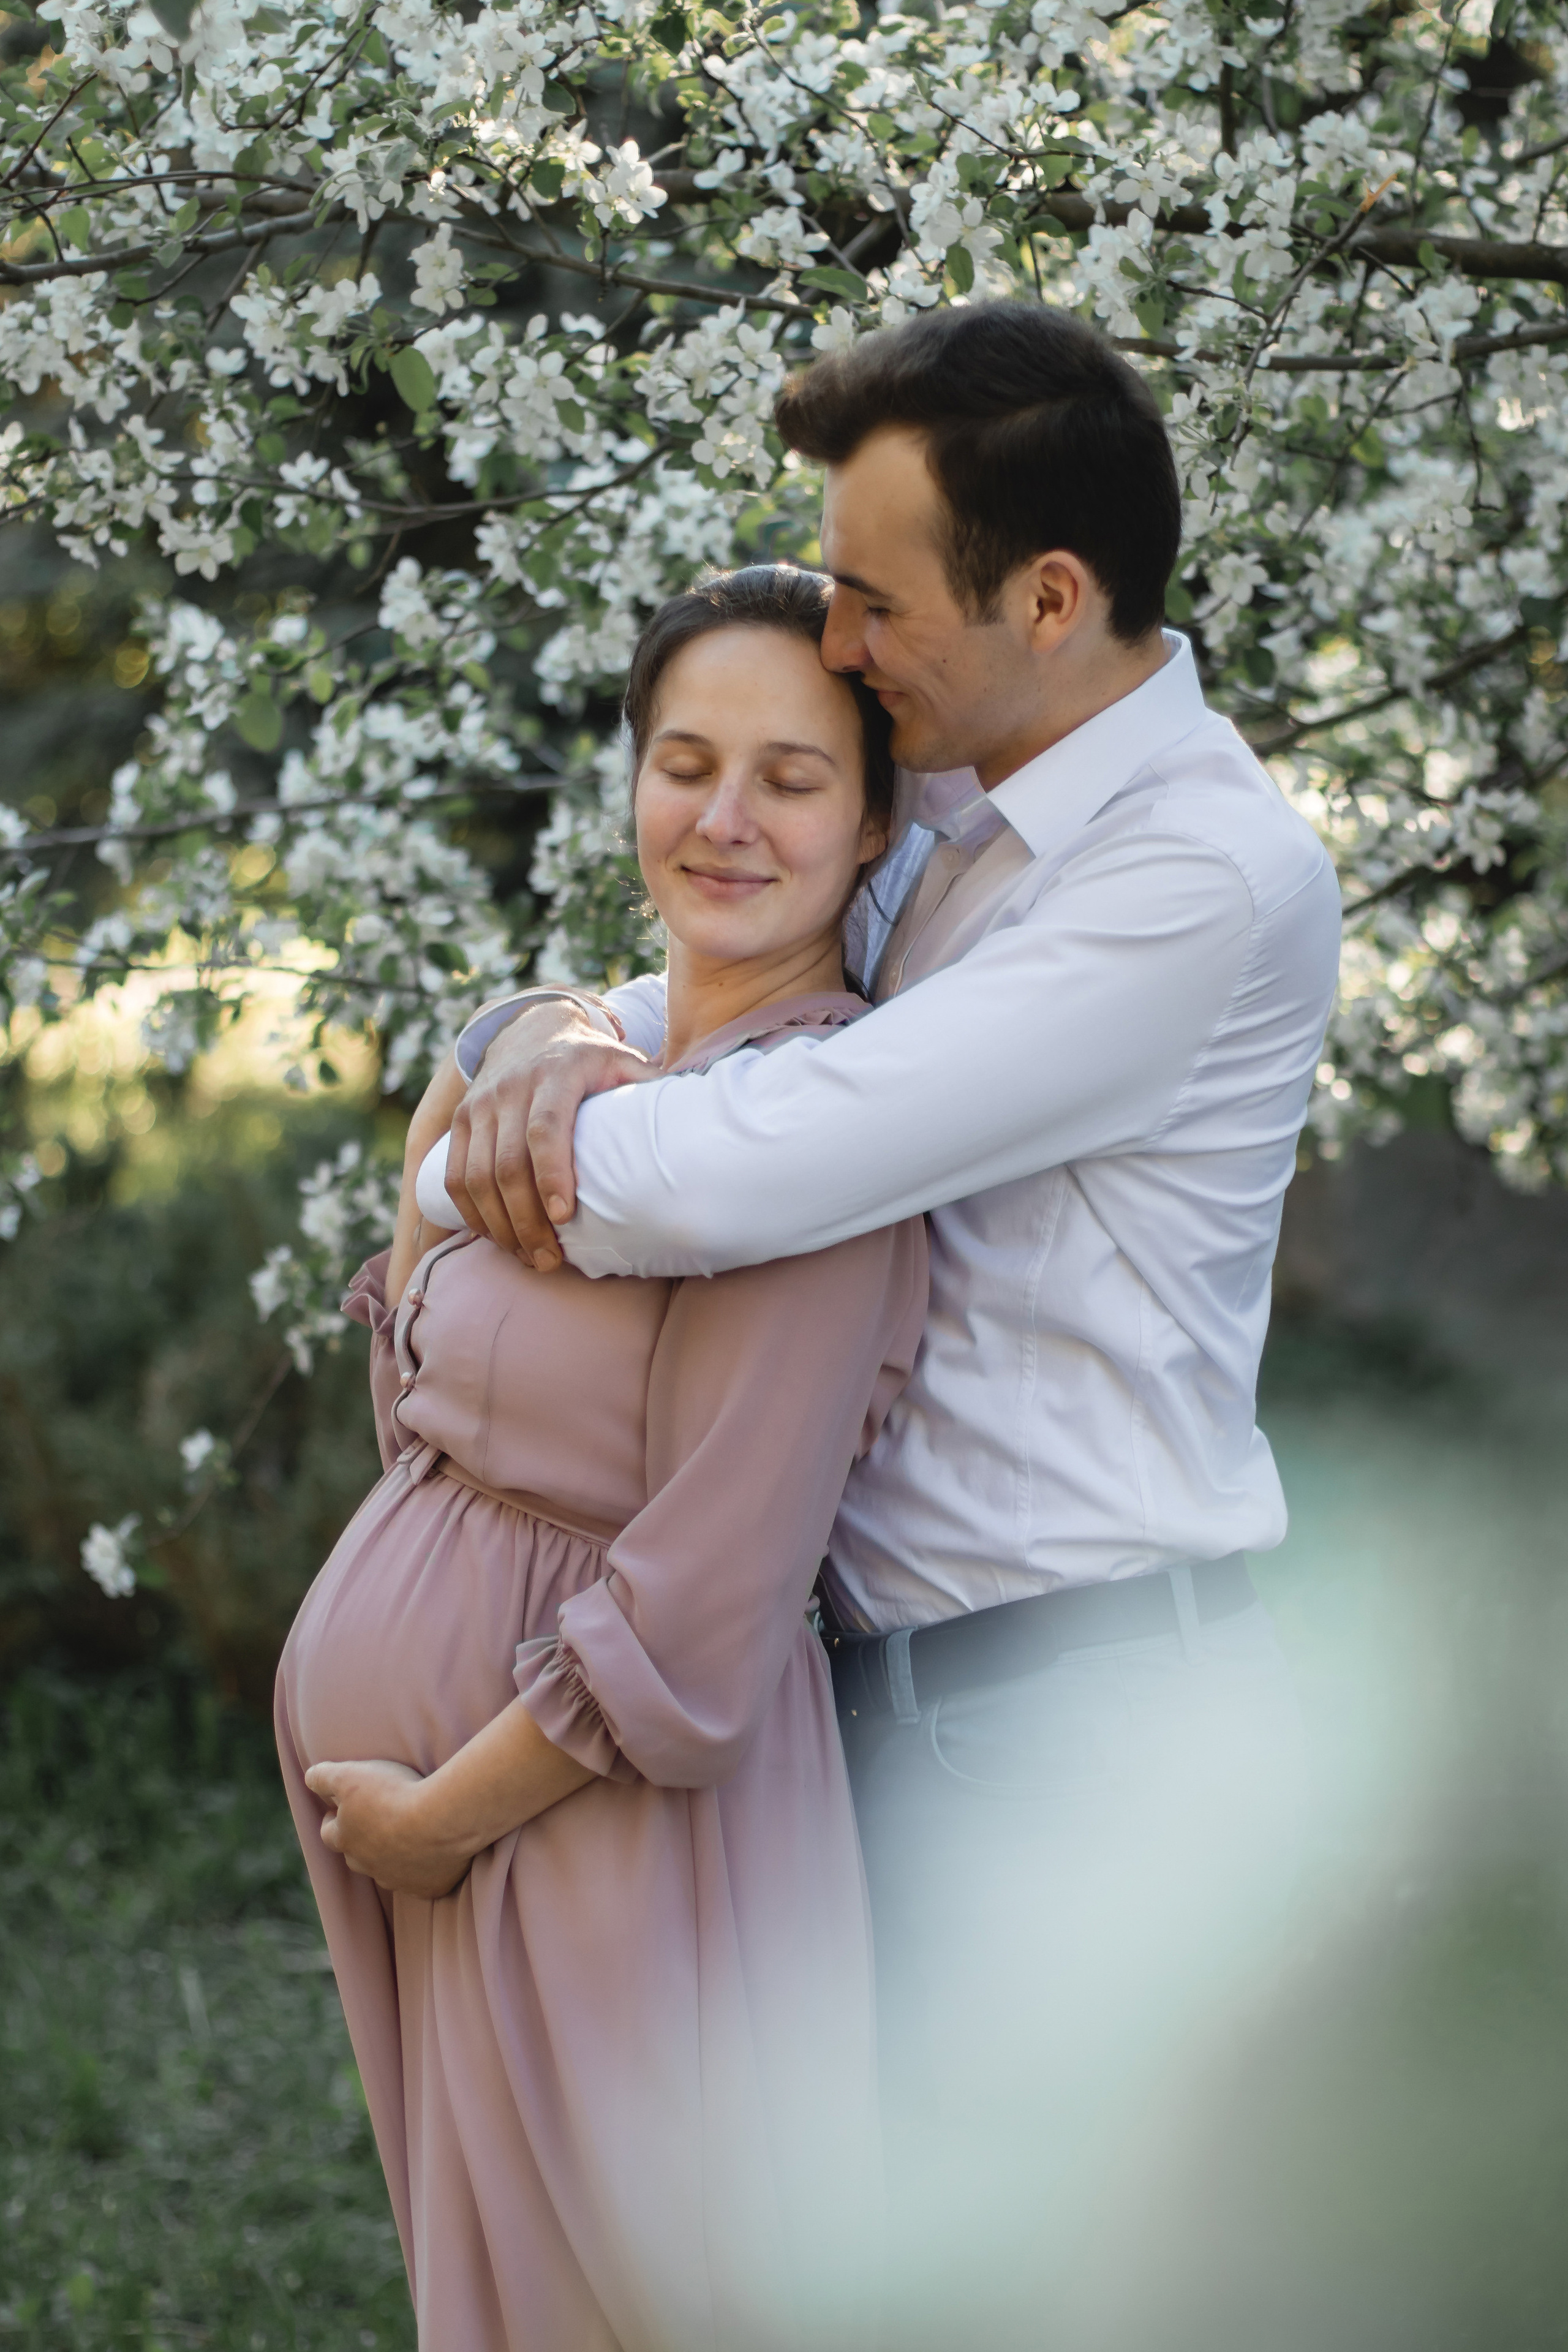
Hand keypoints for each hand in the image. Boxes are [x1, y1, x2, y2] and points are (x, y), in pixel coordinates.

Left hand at [304, 1757, 472, 1899]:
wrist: (440, 1821)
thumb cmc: (393, 1794)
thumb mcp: (350, 1775)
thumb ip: (323, 1777)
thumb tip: (309, 1778)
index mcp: (347, 1839)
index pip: (329, 1833)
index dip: (333, 1819)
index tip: (339, 1808)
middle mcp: (368, 1865)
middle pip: (356, 1857)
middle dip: (361, 1841)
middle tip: (376, 1820)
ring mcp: (399, 1880)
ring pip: (389, 1871)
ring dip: (394, 1856)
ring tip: (410, 1834)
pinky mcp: (429, 1887)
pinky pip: (423, 1882)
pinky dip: (425, 1870)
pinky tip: (436, 1853)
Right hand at [444, 999, 649, 1269]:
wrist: (532, 1029)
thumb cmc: (591, 1061)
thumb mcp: (624, 1062)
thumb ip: (652, 1088)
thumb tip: (702, 1118)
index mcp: (557, 1073)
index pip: (545, 1128)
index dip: (551, 1174)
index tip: (564, 1217)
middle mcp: (510, 1088)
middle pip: (506, 1164)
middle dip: (526, 1220)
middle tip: (550, 1260)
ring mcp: (479, 1105)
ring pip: (476, 1177)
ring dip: (500, 1226)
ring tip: (529, 1257)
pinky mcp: (461, 1122)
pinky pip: (454, 1177)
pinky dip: (471, 1214)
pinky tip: (498, 1237)